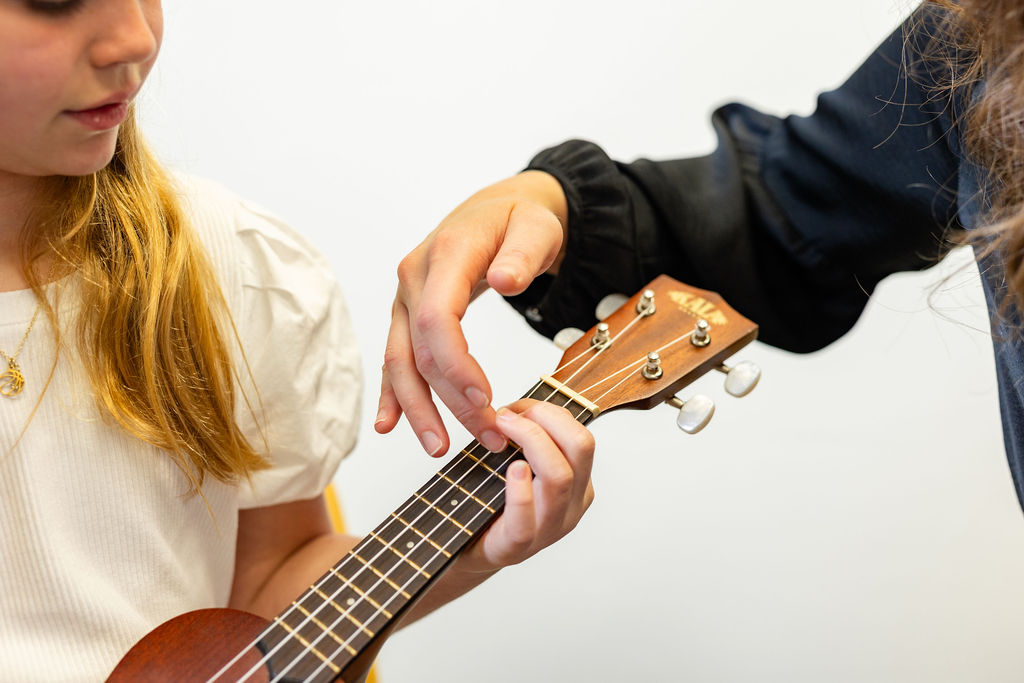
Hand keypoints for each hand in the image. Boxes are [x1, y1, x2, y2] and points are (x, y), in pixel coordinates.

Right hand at [376, 171, 568, 455]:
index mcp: (446, 255)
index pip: (438, 320)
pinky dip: (392, 393)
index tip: (487, 399)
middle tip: (488, 436)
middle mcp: (415, 277)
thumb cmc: (521, 220)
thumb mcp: (538, 228)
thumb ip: (524, 254)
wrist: (498, 209)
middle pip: (419, 351)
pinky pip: (395, 358)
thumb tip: (504, 281)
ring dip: (418, 409)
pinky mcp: (407, 313)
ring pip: (400, 362)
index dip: (457, 365)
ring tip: (440, 447)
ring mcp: (406, 297)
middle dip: (449, 400)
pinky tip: (390, 425)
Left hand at [457, 399, 594, 571]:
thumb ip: (527, 439)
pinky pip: (527, 517)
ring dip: (531, 441)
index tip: (516, 406)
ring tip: (503, 430)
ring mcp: (550, 529)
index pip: (581, 437)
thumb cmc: (496, 503)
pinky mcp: (520, 546)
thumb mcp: (519, 464)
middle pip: (581, 448)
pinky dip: (519, 489)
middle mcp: (572, 505)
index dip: (550, 412)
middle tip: (509, 414)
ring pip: (559, 477)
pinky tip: (511, 469)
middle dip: (544, 419)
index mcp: (579, 484)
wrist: (473, 550)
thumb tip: (518, 407)